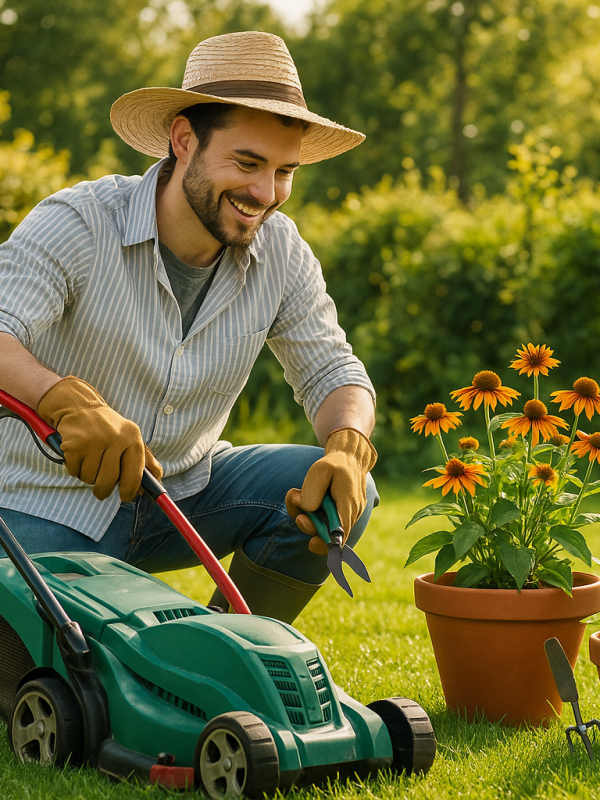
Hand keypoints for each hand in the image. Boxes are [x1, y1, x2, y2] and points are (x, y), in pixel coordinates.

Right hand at [37, 376, 161, 501]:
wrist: (80, 407)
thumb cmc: (109, 428)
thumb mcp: (131, 437)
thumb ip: (146, 460)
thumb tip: (158, 480)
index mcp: (133, 437)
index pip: (135, 473)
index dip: (130, 490)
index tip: (126, 497)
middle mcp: (116, 438)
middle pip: (109, 480)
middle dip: (104, 490)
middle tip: (101, 491)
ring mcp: (94, 441)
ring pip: (90, 478)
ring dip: (88, 476)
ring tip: (89, 461)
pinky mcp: (74, 444)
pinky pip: (75, 471)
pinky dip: (75, 469)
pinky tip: (78, 455)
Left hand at [285, 428, 376, 554]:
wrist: (350, 457)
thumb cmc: (334, 464)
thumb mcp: (320, 470)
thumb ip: (313, 490)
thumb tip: (308, 510)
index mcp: (348, 503)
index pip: (341, 533)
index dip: (327, 544)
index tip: (311, 543)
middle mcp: (352, 512)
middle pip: (330, 533)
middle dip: (310, 526)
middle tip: (299, 514)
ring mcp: (349, 514)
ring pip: (327, 527)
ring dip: (309, 517)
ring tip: (298, 496)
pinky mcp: (343, 514)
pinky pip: (328, 521)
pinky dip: (314, 514)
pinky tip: (306, 500)